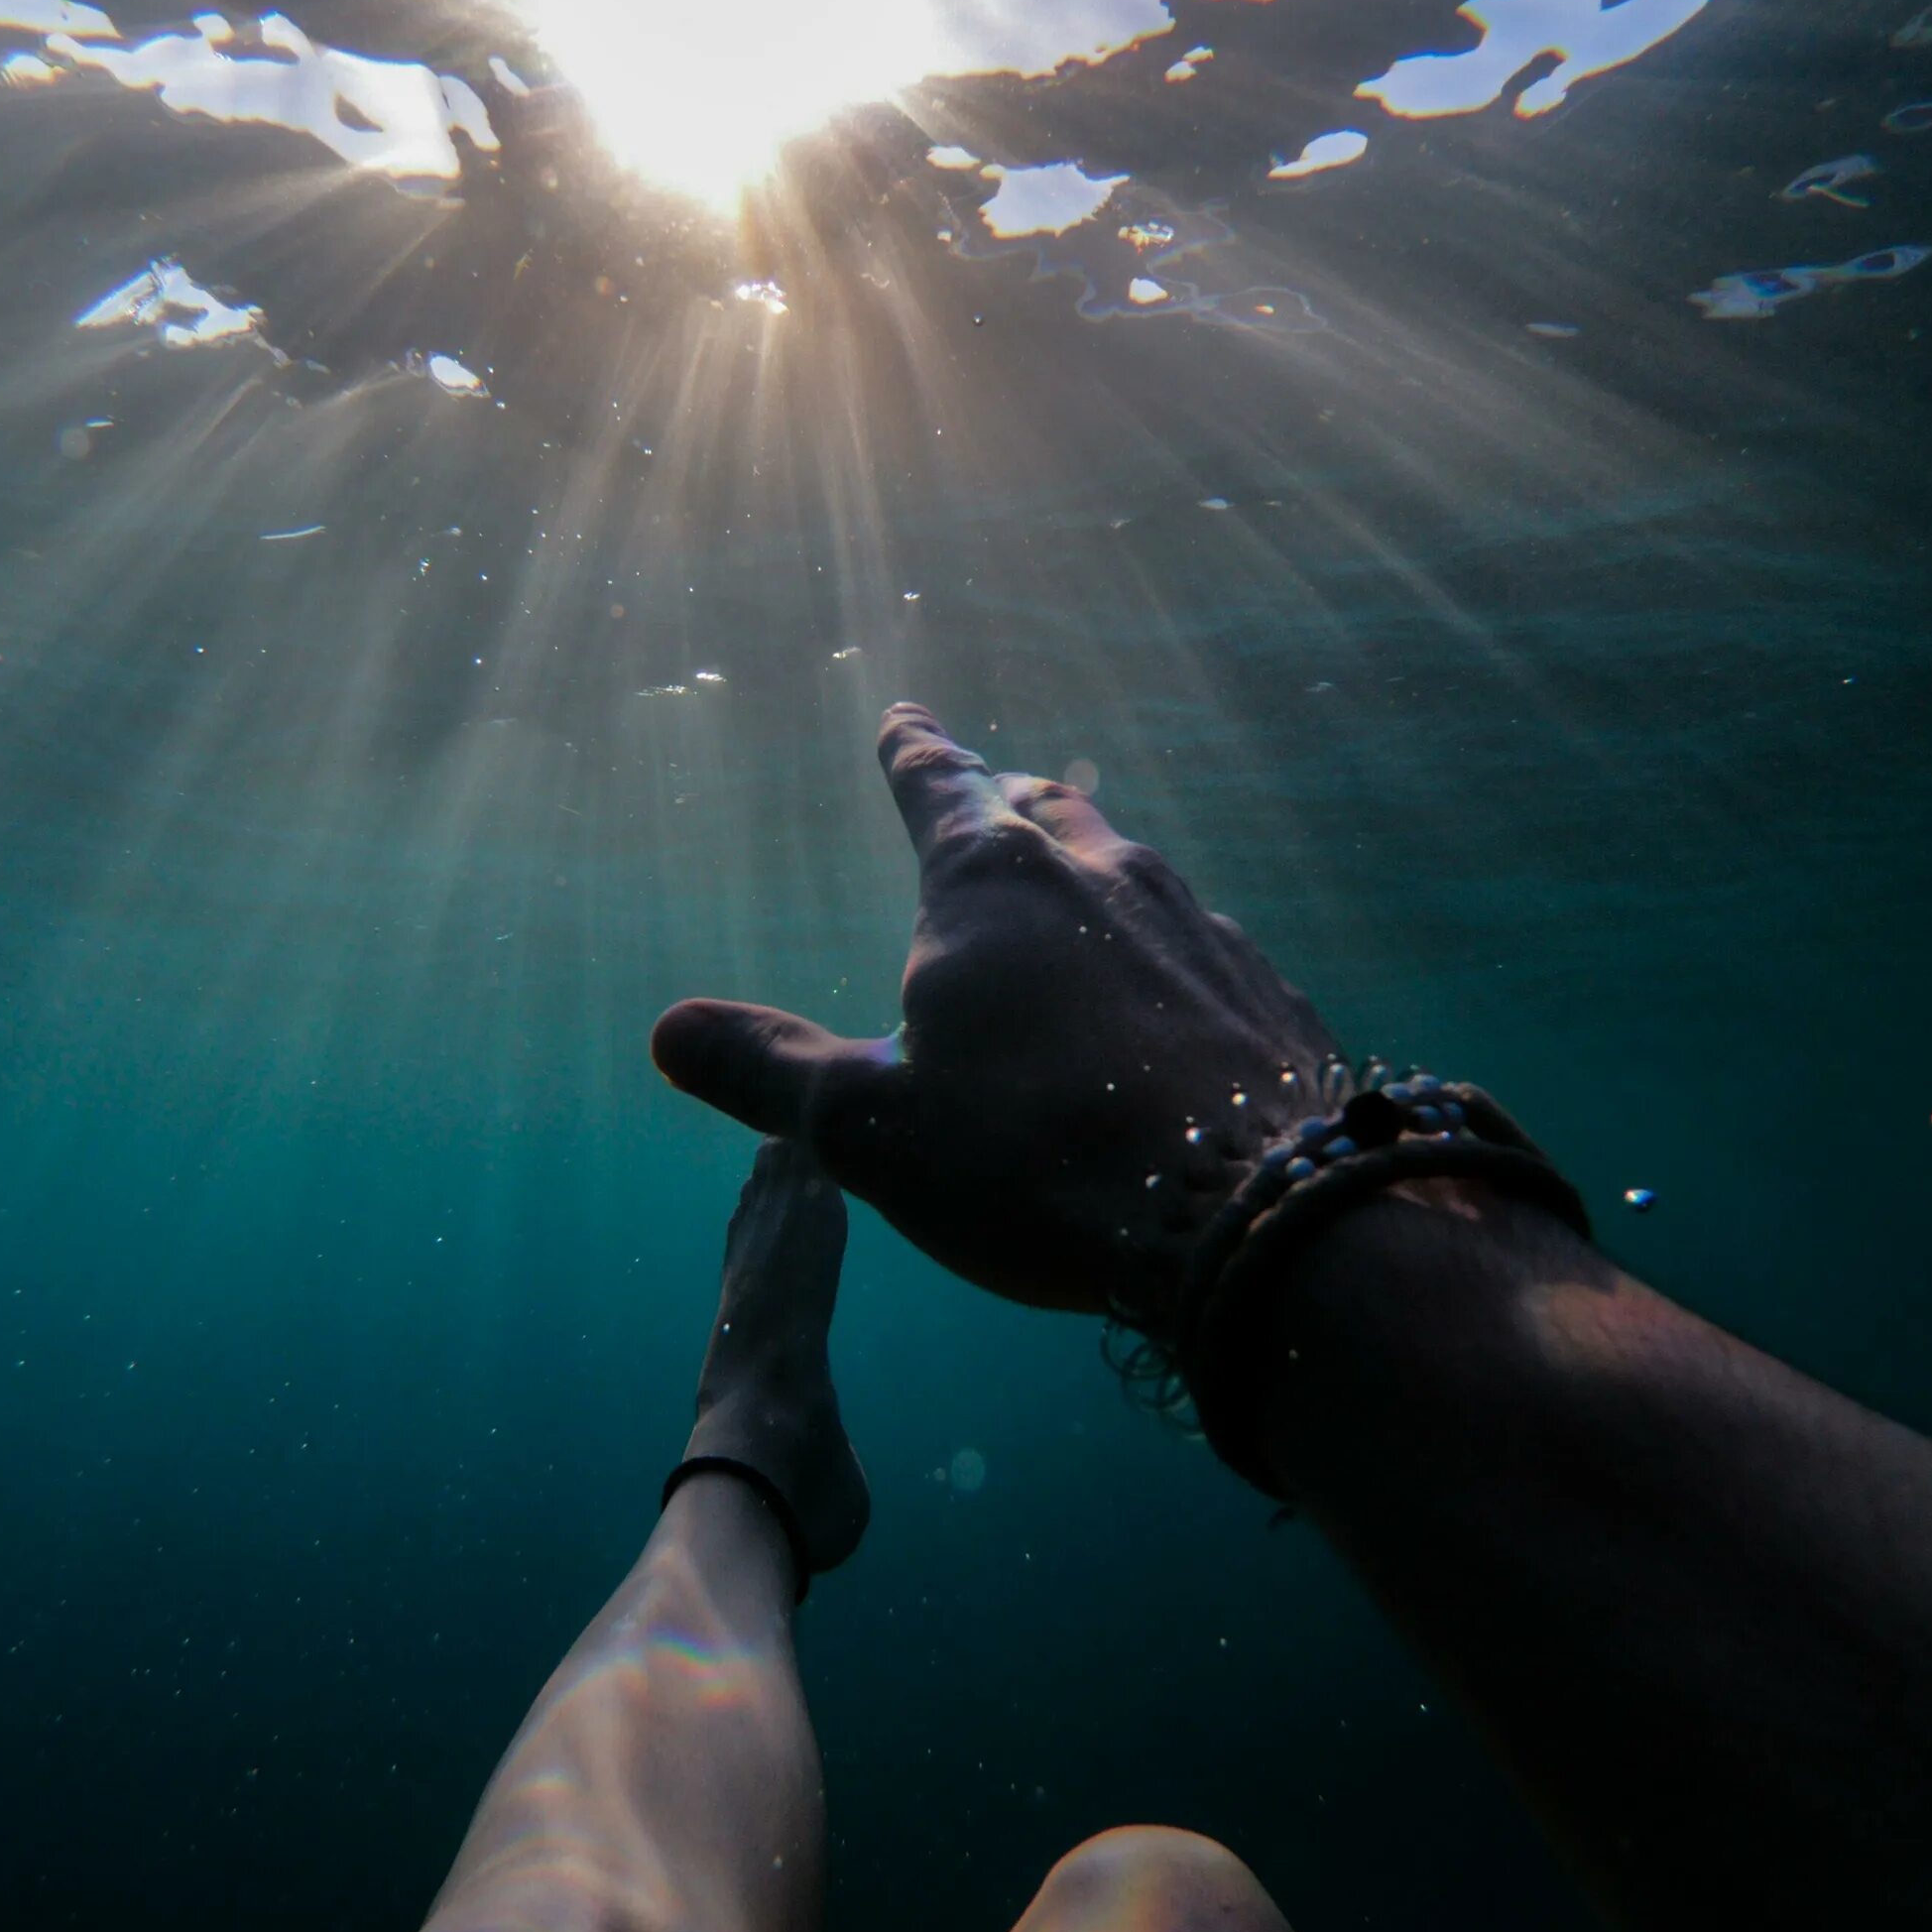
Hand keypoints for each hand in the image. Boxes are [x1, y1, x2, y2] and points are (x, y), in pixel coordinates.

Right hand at [653, 704, 1342, 1321]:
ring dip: (1089, 871)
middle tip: (988, 794)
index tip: (902, 718)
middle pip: (1045, 807)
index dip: (911, 753)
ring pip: (1131, 869)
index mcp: (991, 884)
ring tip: (1071, 893)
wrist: (1248, 1214)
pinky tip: (1161, 1003)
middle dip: (1005, 799)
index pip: (937, 787)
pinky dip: (1158, 953)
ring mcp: (1201, 926)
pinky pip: (1198, 945)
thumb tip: (668, 1030)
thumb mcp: (871, 1130)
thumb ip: (770, 1071)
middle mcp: (1103, 874)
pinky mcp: (1264, 990)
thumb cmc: (1036, 1161)